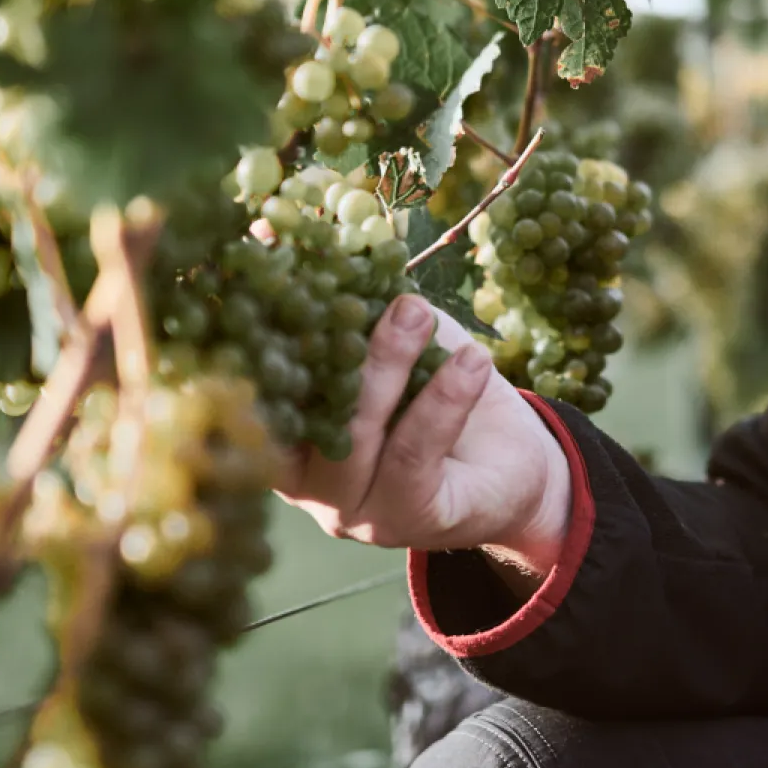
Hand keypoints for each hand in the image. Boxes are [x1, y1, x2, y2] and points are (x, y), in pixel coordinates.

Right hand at [276, 292, 573, 586]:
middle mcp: (309, 484)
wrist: (512, 460)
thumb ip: (348, 313)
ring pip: (354, 439)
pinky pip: (415, 457)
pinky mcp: (412, 519)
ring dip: (387, 366)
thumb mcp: (387, 345)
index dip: (258, 336)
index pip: (255, 392)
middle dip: (331, 346)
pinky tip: (471, 361)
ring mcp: (356, 510)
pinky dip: (443, 401)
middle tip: (356, 292)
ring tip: (416, 314)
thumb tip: (303, 248)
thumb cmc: (433, 393)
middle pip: (301, 416)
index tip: (275, 279)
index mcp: (288, 438)